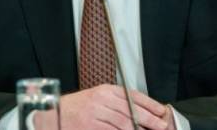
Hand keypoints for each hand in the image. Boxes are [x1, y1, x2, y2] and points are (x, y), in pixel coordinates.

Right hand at [44, 84, 170, 129]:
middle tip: (161, 125)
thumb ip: (116, 104)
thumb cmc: (77, 108)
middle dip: (149, 119)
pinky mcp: (90, 126)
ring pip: (124, 123)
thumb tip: (139, 114)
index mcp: (105, 90)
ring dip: (137, 129)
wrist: (55, 114)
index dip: (149, 104)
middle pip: (131, 110)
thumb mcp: (97, 99)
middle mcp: (101, 99)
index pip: (133, 95)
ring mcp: (96, 113)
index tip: (161, 111)